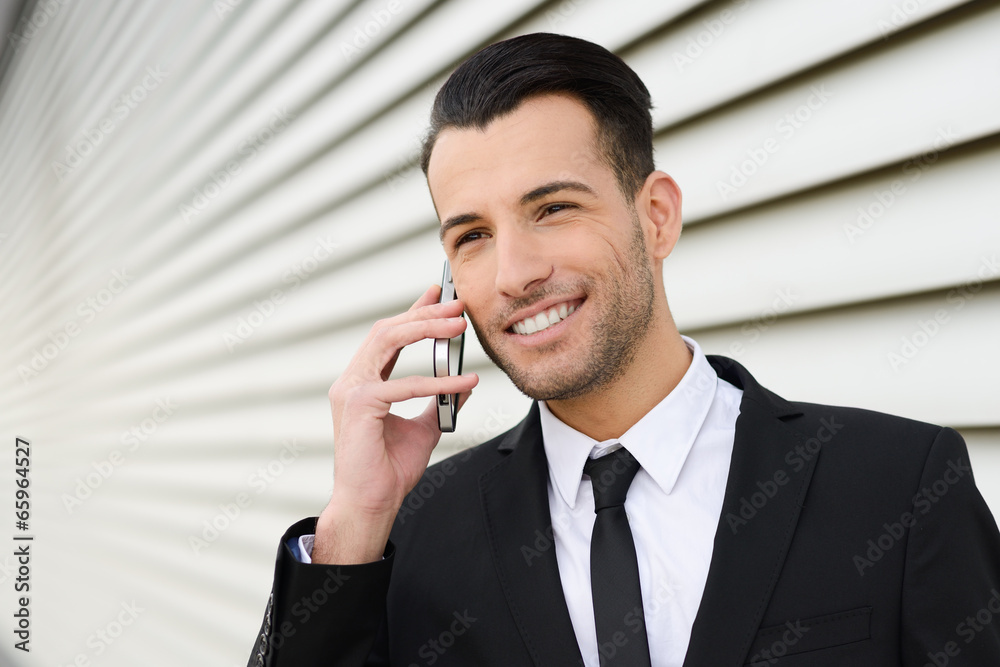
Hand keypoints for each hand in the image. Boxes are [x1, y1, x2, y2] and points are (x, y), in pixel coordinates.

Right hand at [313, 285, 478, 563]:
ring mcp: (352, 389)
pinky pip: (407, 385)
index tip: (439, 293)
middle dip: (424, 313)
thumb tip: (465, 386)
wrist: (371, 503)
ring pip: (390, 342)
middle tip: (458, 306)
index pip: (390, 336)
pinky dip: (439, 382)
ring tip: (459, 327)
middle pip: (389, 331)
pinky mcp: (360, 405)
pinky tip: (466, 383)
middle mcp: (352, 380)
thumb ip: (439, 404)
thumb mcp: (425, 428)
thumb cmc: (389, 470)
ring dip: (427, 329)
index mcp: (363, 382)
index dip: (414, 311)